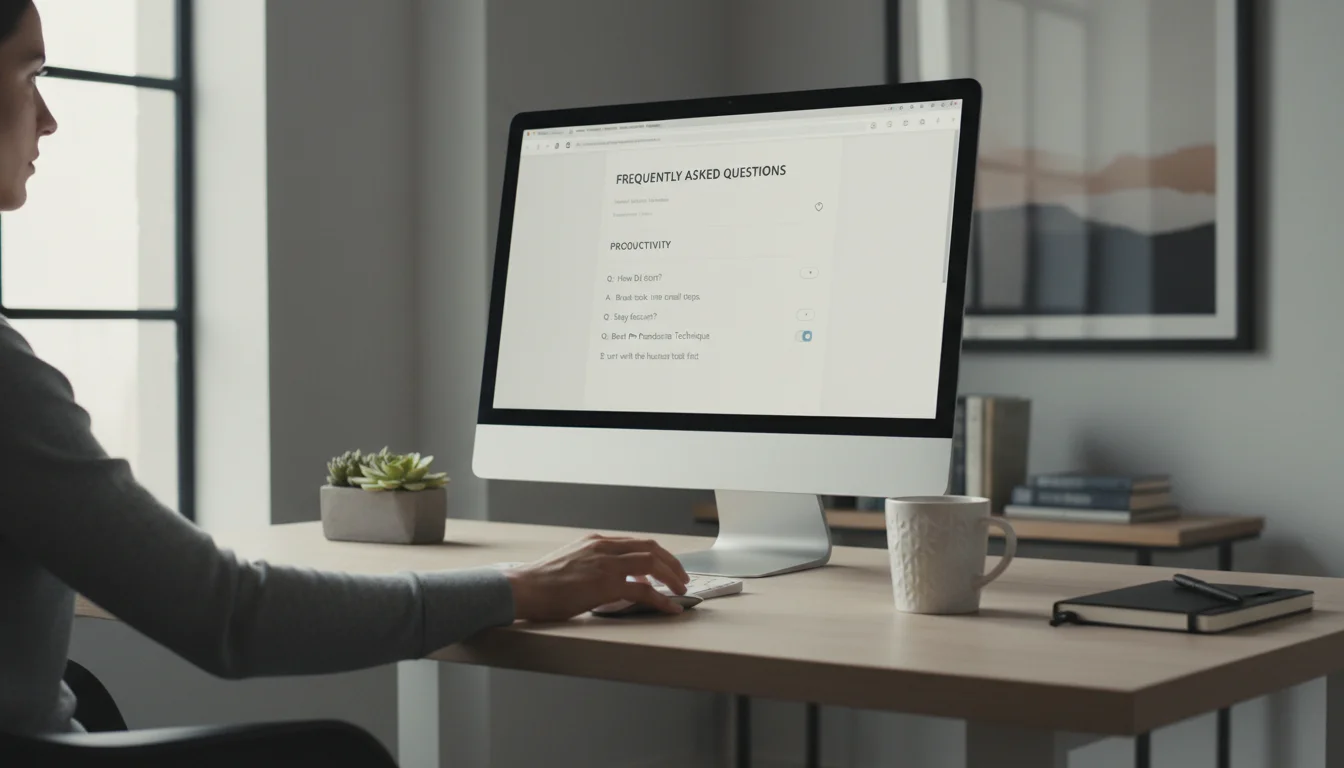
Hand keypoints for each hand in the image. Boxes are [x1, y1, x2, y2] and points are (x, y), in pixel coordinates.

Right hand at [503, 533, 690, 621]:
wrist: (524, 588)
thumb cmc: (542, 582)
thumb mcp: (572, 561)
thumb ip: (595, 564)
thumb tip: (616, 579)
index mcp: (596, 541)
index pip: (637, 542)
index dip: (658, 554)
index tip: (667, 567)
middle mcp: (604, 547)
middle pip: (651, 548)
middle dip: (672, 563)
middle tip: (682, 578)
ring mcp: (606, 564)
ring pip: (652, 564)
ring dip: (671, 577)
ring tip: (680, 590)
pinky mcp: (606, 584)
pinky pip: (644, 591)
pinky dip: (662, 600)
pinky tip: (670, 608)